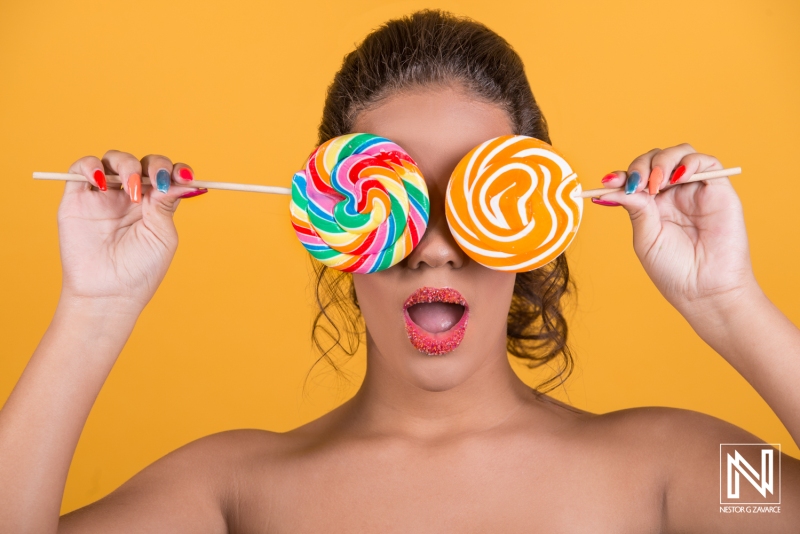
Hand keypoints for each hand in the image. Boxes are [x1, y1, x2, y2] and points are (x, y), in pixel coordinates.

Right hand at [57, 150, 206, 309]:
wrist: (109, 293)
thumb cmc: (140, 270)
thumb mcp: (162, 235)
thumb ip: (165, 204)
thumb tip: (175, 179)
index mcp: (155, 205)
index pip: (166, 175)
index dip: (176, 170)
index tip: (186, 176)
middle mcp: (130, 197)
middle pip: (143, 164)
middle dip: (155, 166)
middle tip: (157, 181)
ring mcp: (104, 196)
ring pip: (114, 160)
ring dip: (127, 165)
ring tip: (133, 190)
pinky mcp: (77, 199)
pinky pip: (80, 168)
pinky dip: (90, 166)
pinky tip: (102, 183)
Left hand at [594, 143, 758, 316]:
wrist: (704, 290)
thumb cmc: (674, 270)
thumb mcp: (645, 236)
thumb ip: (635, 207)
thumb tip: (612, 185)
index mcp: (652, 205)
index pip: (636, 176)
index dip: (621, 174)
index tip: (608, 182)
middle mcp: (674, 193)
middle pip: (654, 159)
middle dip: (640, 167)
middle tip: (635, 185)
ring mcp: (696, 190)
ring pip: (679, 153)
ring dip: (662, 162)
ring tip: (656, 185)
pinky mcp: (718, 190)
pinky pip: (707, 161)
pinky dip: (689, 162)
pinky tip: (677, 178)